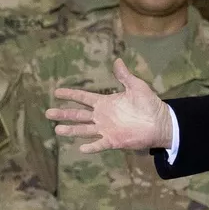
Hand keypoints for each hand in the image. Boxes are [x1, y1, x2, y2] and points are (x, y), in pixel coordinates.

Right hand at [48, 59, 172, 154]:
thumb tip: (117, 61)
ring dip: (71, 130)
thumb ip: (125, 76)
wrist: (160, 123)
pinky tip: (81, 148)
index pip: (84, 98)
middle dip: (64, 113)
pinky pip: (99, 145)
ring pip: (84, 130)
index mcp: (105, 103)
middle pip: (78, 115)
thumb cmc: (149, 104)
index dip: (70, 94)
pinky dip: (91, 147)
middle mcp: (102, 116)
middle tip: (48, 113)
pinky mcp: (113, 141)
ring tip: (57, 130)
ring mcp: (106, 129)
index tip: (56, 92)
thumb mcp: (137, 87)